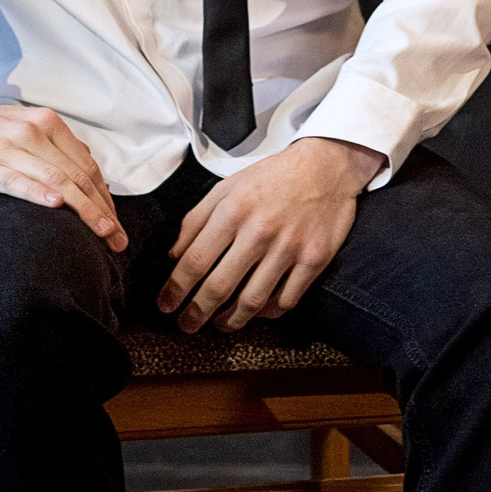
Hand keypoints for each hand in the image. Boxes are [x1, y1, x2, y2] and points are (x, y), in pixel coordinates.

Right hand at [0, 103, 127, 249]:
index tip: (117, 226)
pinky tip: (54, 205)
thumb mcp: (26, 131)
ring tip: (101, 232)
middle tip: (117, 239)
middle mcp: (32, 131)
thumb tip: (92, 177)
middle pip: (77, 175)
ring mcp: (6, 147)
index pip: (86, 166)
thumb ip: (58, 150)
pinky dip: (37, 191)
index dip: (105, 198)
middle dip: (101, 210)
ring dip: (82, 208)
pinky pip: (14, 179)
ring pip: (54, 179)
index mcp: (47, 124)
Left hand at [158, 137, 383, 334]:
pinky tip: (256, 312)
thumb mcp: (227, 187)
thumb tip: (174, 256)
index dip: (176, 289)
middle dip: (197, 313)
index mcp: (233, 211)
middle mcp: (260, 231)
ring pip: (253, 300)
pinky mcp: (314, 259)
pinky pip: (286, 299)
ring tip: (219, 325)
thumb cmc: (272, 177)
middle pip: (220, 286)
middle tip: (186, 325)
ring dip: (231, 320)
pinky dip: (267, 313)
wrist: (325, 166)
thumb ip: (196, 220)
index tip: (166, 304)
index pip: (195, 260)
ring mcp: (289, 248)